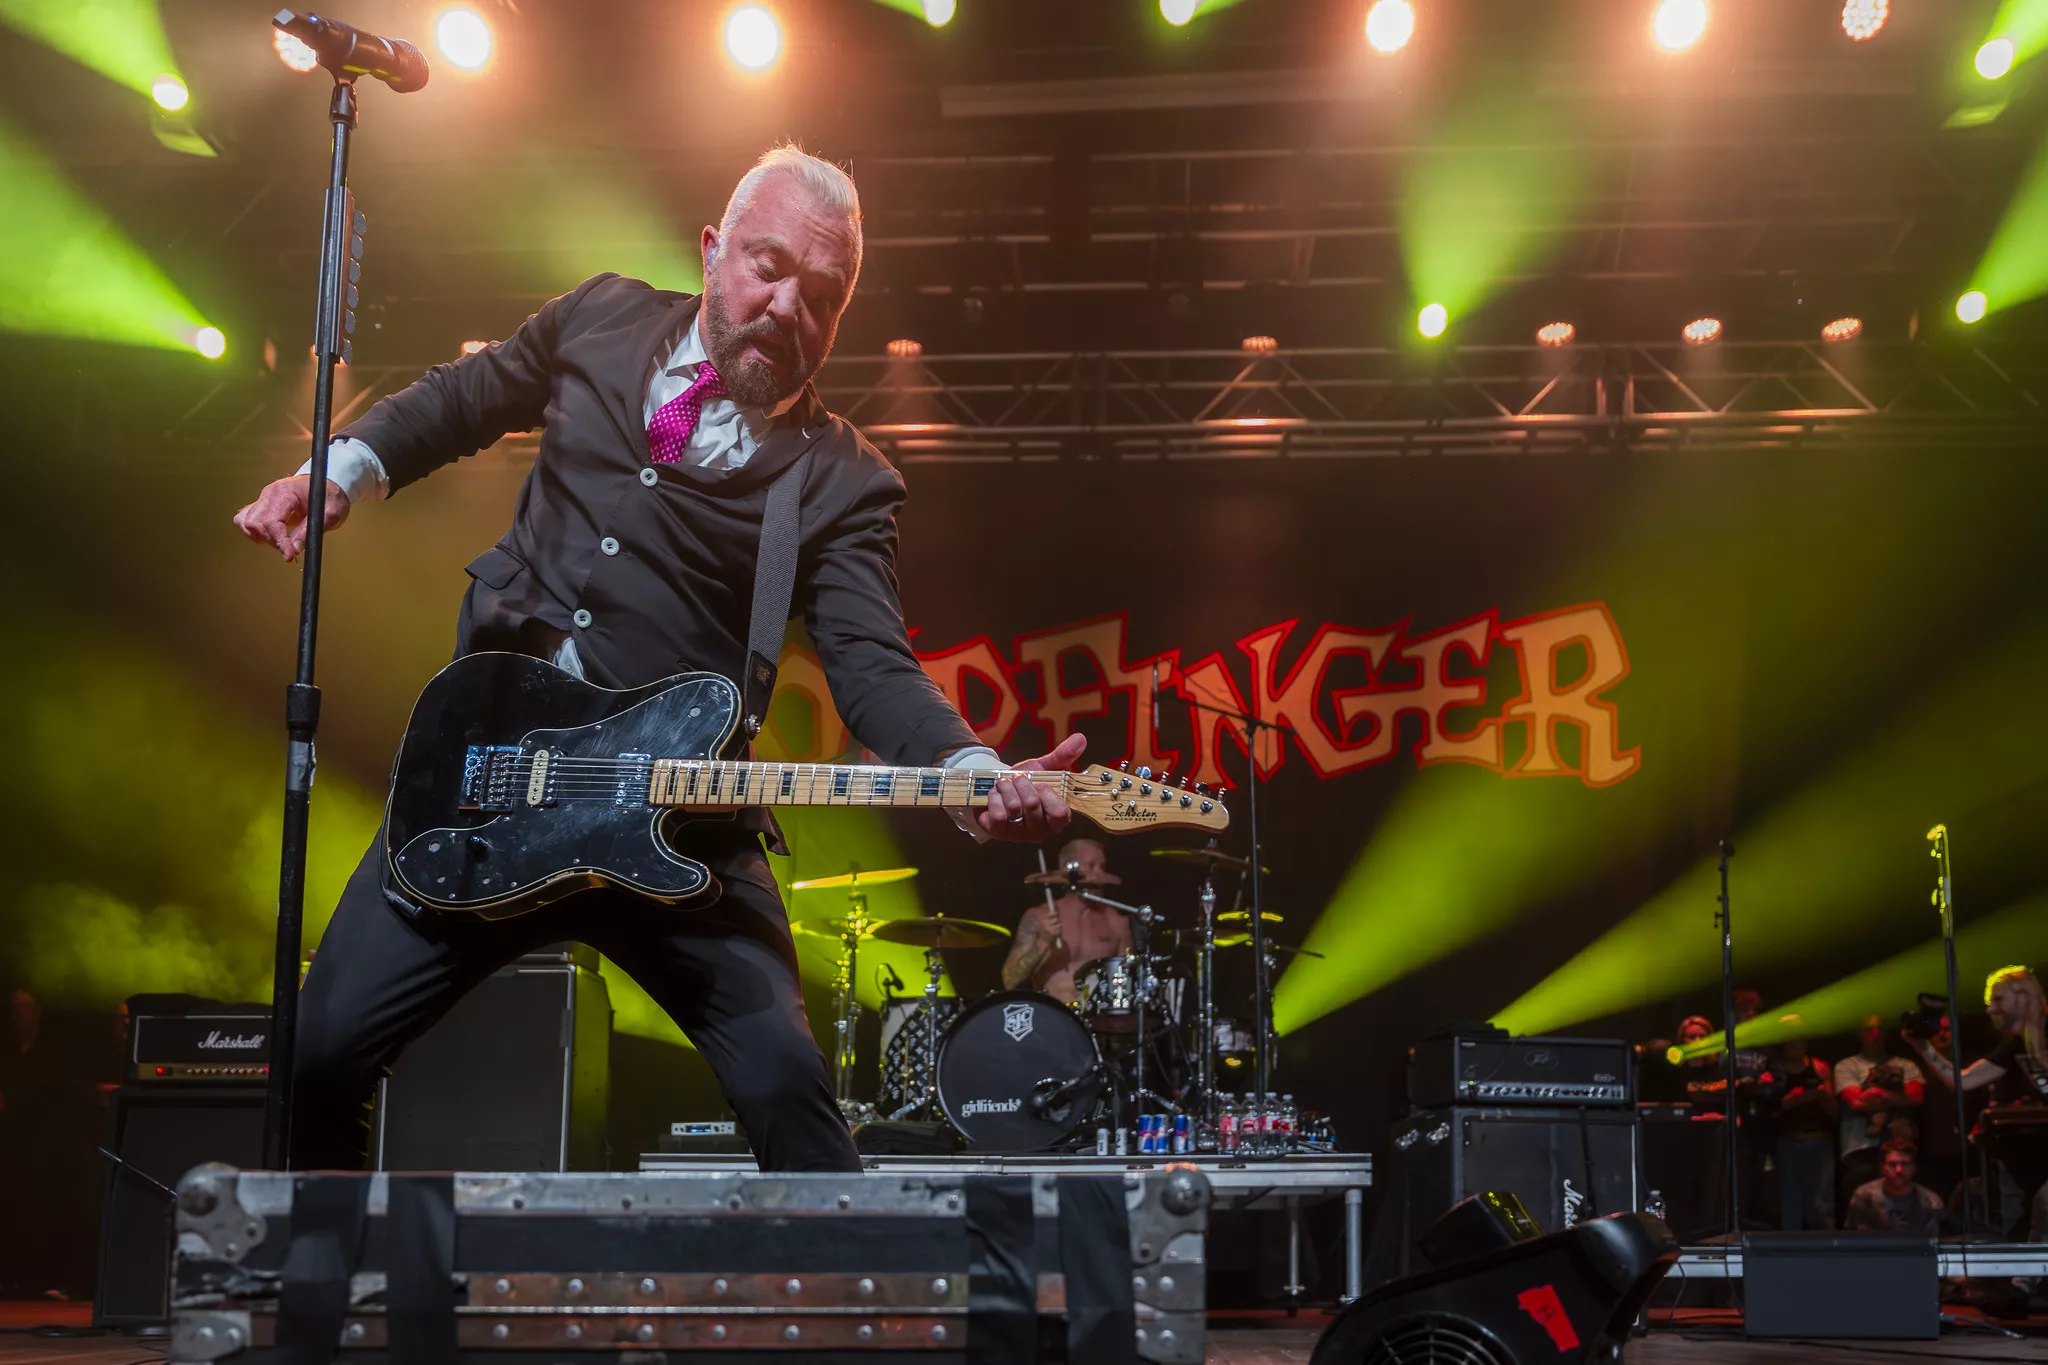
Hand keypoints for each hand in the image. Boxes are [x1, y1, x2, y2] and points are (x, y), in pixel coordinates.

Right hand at [233, 475, 349, 561]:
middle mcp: (270, 493)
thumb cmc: (330, 496)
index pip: (272, 520)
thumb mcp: (330, 514)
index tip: (289, 555)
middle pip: (255, 523)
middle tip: (289, 547)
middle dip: (272, 540)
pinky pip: (245, 519)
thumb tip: (295, 548)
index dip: (279, 541)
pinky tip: (270, 536)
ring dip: (261, 537)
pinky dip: (254, 532)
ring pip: (246, 522)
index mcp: (286, 492)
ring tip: (280, 541)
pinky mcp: (261, 505)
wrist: (327, 486)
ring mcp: (263, 498)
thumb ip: (311, 530)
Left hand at [977, 734, 1085, 843]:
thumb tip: (1080, 738)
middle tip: (1018, 779)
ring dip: (1007, 787)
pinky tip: (995, 795)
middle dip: (1023, 783)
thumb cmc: (1025, 782)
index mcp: (1056, 818)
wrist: (997, 786)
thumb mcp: (1044, 768)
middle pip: (1033, 805)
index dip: (1048, 793)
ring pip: (1014, 807)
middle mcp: (1040, 831)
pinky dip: (994, 797)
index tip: (1040, 783)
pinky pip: (998, 815)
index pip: (1060, 814)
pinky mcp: (998, 833)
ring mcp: (1018, 835)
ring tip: (1005, 784)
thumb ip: (1063, 756)